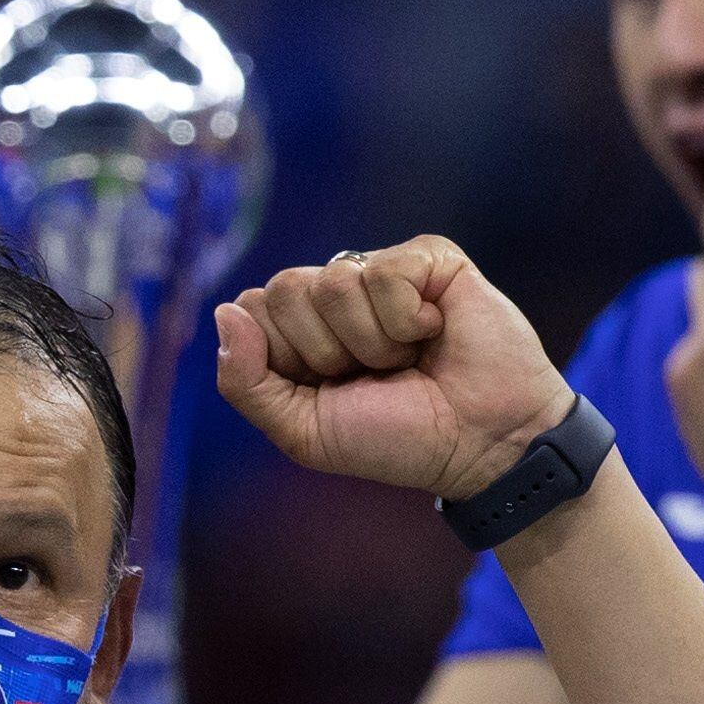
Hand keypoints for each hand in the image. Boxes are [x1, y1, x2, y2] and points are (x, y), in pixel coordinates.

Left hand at [214, 237, 576, 499]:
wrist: (478, 445)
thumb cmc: (396, 439)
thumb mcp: (302, 429)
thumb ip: (245, 381)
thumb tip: (225, 312)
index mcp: (299, 330)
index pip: (251, 309)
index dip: (285, 359)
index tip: (329, 388)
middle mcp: (335, 293)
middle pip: (284, 289)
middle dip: (326, 351)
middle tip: (373, 375)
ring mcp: (380, 271)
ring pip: (332, 281)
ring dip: (371, 341)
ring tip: (407, 359)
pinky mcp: (428, 258)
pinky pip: (383, 272)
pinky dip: (407, 320)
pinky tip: (434, 334)